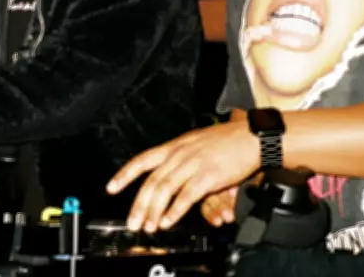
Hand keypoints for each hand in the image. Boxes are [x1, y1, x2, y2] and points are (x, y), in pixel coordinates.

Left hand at [106, 120, 258, 232]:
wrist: (252, 137)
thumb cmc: (227, 141)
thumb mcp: (196, 144)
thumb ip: (179, 159)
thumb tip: (167, 177)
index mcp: (175, 146)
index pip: (143, 159)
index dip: (125, 174)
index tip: (111, 187)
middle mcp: (180, 153)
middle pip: (152, 181)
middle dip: (139, 204)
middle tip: (132, 222)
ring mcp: (194, 163)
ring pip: (165, 189)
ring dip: (154, 211)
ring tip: (149, 226)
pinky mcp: (209, 175)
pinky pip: (187, 196)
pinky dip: (175, 211)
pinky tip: (169, 221)